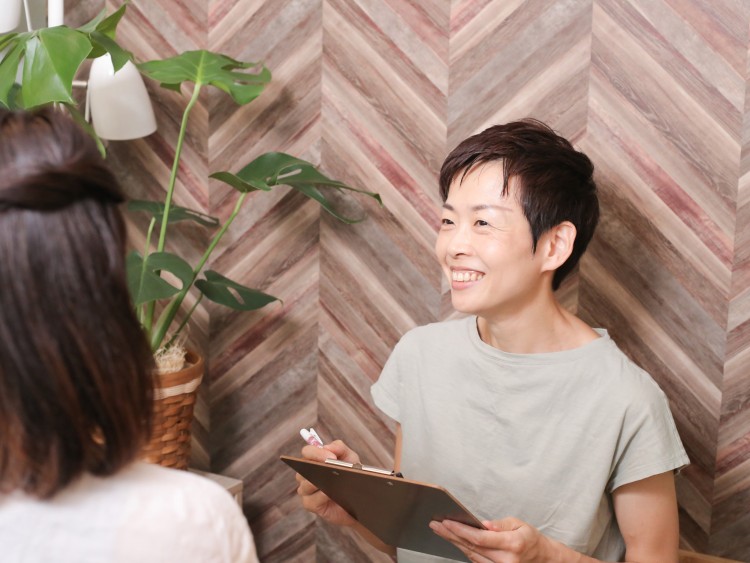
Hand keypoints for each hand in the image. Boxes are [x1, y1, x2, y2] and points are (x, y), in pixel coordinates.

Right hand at [295, 440, 360, 527]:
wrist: (358, 498)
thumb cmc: (350, 474)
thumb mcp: (350, 457)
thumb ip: (340, 448)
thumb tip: (327, 447)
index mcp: (314, 459)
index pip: (307, 451)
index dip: (317, 453)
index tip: (332, 458)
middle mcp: (306, 473)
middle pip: (304, 467)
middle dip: (318, 467)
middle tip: (332, 468)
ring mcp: (306, 489)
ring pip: (306, 484)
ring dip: (319, 482)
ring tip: (333, 481)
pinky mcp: (310, 504)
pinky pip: (310, 500)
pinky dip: (320, 497)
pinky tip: (329, 494)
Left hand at [429, 517, 552, 562]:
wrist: (542, 558)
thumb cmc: (530, 539)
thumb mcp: (519, 524)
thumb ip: (500, 525)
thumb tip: (483, 524)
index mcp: (512, 545)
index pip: (480, 538)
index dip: (461, 530)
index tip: (446, 522)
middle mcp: (505, 560)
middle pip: (472, 547)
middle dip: (451, 535)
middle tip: (436, 525)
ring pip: (471, 555)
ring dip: (455, 542)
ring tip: (441, 530)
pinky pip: (476, 561)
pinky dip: (464, 550)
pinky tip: (454, 540)